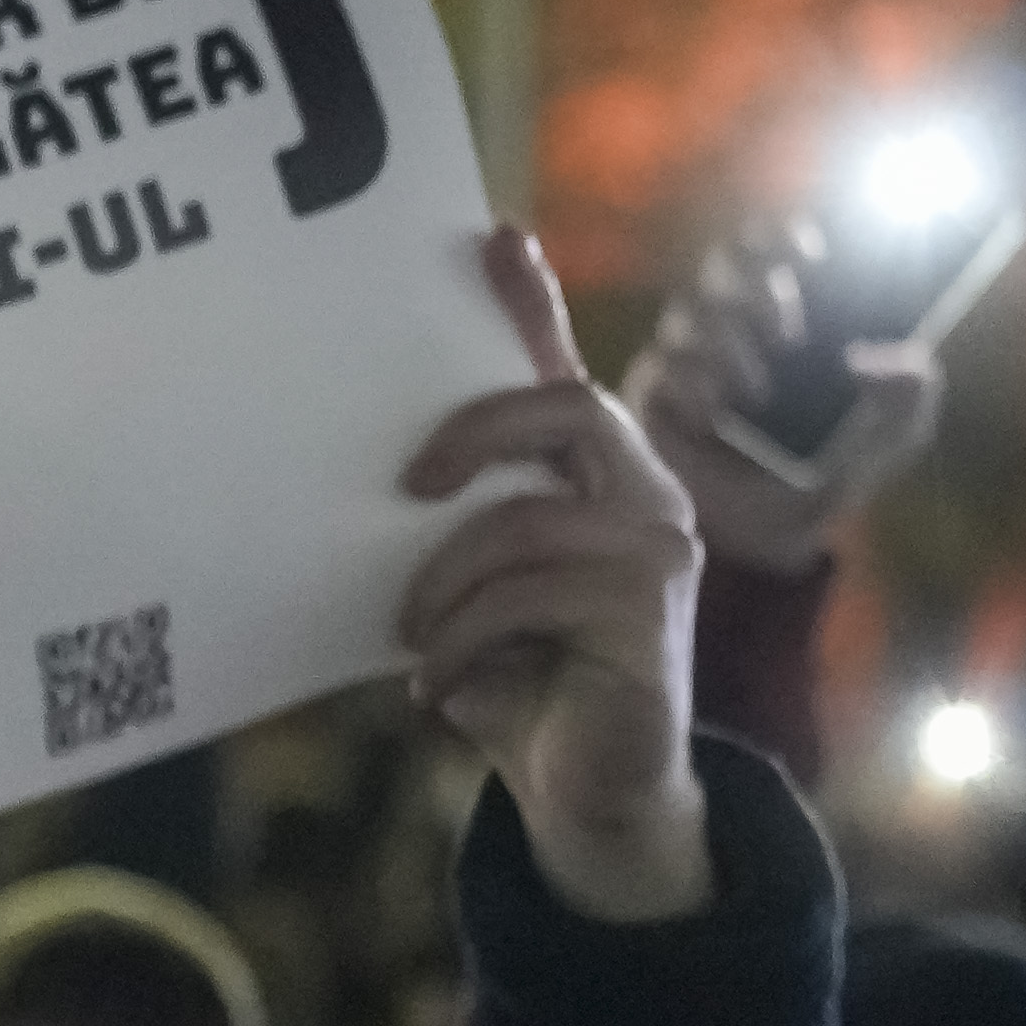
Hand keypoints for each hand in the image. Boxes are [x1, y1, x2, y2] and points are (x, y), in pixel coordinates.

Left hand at [402, 224, 714, 926]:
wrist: (586, 787)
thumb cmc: (519, 677)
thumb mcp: (472, 594)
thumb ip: (447, 535)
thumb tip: (367, 485)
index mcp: (597, 479)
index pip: (565, 373)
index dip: (534, 305)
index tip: (493, 239)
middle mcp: (646, 495)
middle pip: (570, 406)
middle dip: (475, 430)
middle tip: (407, 484)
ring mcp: (658, 549)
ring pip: (522, 521)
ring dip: (443, 585)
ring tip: (415, 638)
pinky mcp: (648, 612)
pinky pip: (524, 595)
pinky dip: (460, 642)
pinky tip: (438, 686)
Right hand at [624, 229, 941, 578]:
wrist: (778, 536)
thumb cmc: (835, 470)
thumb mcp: (895, 432)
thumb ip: (912, 388)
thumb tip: (868, 359)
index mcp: (792, 314)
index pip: (776, 249)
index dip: (785, 238)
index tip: (812, 251)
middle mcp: (735, 325)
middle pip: (723, 268)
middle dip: (756, 288)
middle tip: (790, 329)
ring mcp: (689, 359)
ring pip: (689, 314)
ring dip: (727, 342)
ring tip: (760, 393)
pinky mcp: (653, 397)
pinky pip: (662, 366)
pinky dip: (692, 380)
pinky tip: (717, 412)